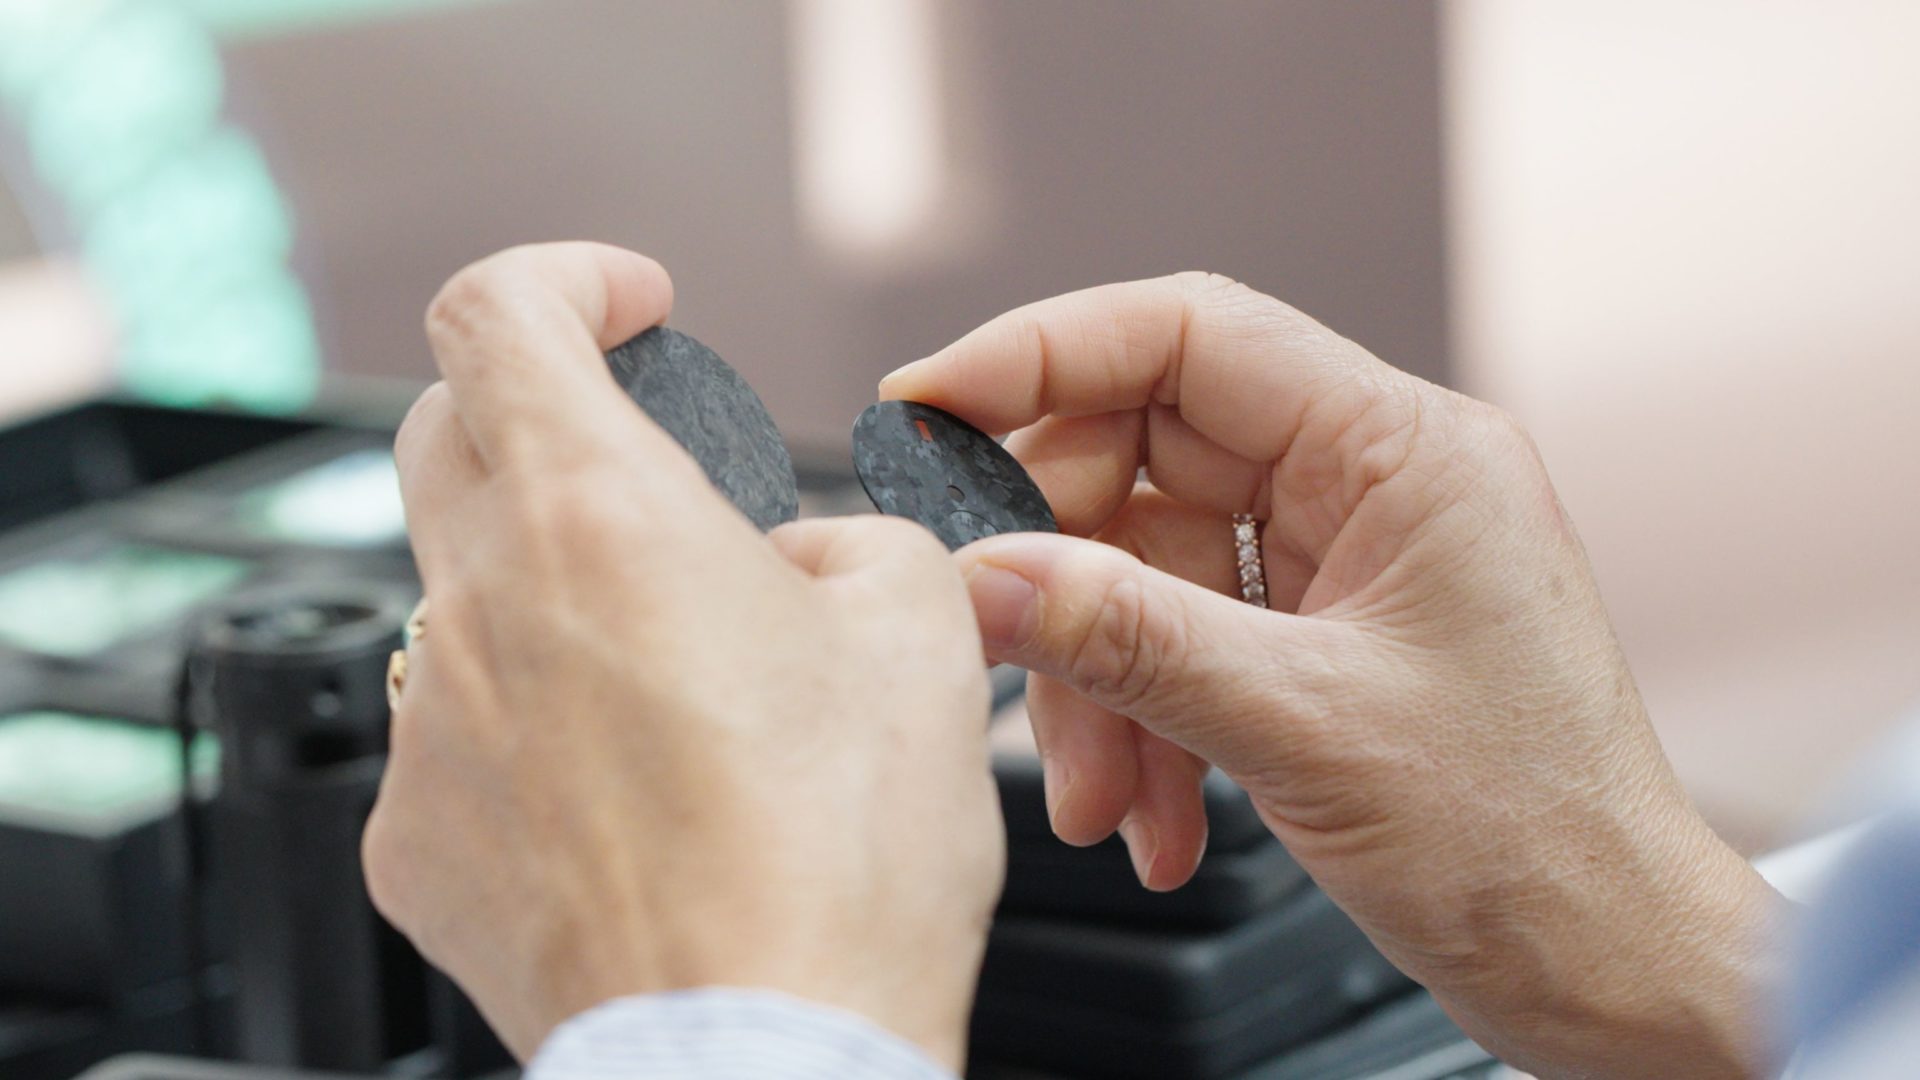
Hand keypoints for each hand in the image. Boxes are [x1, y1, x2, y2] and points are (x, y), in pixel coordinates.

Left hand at [363, 243, 1002, 1068]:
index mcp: (600, 517)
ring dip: (556, 601)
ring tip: (681, 690)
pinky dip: (533, 734)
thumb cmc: (842, 860)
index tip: (630, 306)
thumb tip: (792, 561)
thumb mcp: (921, 633)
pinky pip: (456, 741)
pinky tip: (633, 800)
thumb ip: (853, 541)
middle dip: (543, 419)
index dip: (564, 278)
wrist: (765, 1053)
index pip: (496, 310)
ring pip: (463, 601)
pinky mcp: (415, 844)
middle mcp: (481, 608)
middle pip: (446, 436)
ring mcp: (430, 734)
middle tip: (649, 476)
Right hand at [884, 273, 1780, 1077]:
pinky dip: (1142, 721)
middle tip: (996, 650)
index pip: (1189, 335)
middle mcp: (1372, 482)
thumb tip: (983, 575)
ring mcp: (1342, 559)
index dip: (1039, 354)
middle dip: (1063, 576)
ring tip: (1104, 796)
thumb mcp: (1305, 726)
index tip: (927, 405)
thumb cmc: (1532, 841)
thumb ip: (1129, 638)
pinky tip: (1151, 811)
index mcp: (1404, 451)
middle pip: (1143, 458)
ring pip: (1146, 564)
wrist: (1604, 964)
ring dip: (1099, 682)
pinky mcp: (1318, 634)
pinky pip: (1179, 636)